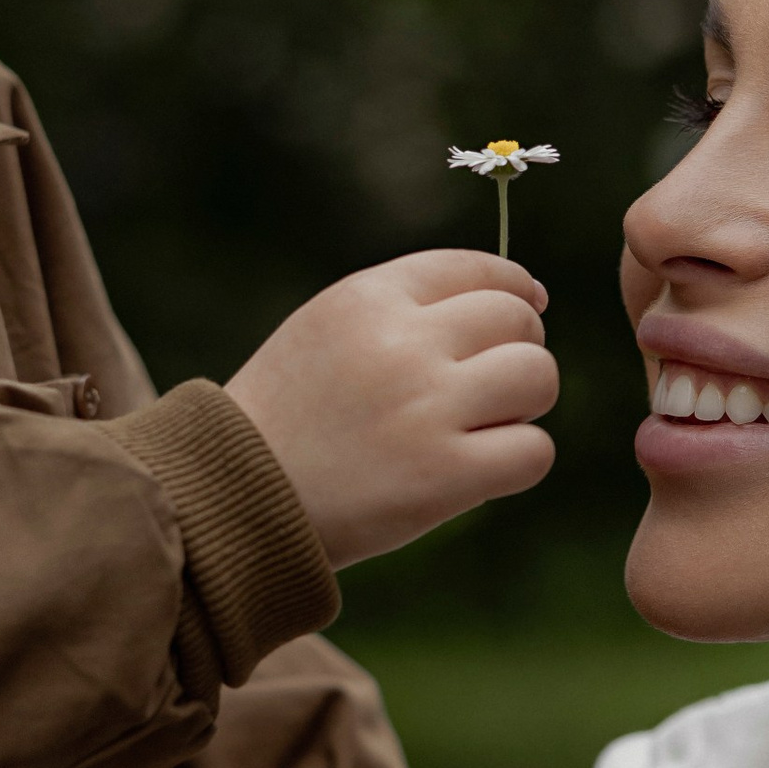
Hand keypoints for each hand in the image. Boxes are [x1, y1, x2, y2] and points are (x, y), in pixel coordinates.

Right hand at [226, 252, 556, 568]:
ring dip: (524, 404)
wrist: (230, 497)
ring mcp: (425, 409)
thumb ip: (408, 306)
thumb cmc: (287, 416)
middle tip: (486, 389)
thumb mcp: (328, 328)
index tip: (522, 317)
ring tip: (483, 427)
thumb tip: (528, 295)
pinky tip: (479, 471)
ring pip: (538, 377)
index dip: (516, 292)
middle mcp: (401, 343)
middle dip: (518, 350)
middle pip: (519, 320)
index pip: (482, 269)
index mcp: (368, 298)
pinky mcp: (442, 476)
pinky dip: (518, 461)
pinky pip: (534, 451)